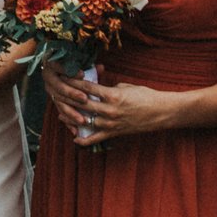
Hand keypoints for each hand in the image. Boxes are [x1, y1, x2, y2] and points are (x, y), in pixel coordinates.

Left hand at [47, 68, 165, 147]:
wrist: (160, 112)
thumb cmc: (145, 95)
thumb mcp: (125, 86)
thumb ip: (108, 86)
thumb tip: (96, 85)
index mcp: (112, 95)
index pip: (86, 87)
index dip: (73, 81)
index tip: (63, 77)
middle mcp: (109, 110)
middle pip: (81, 103)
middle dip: (67, 98)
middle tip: (56, 93)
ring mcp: (110, 123)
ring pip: (85, 121)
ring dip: (71, 117)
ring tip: (60, 113)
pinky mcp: (114, 133)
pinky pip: (95, 138)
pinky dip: (84, 140)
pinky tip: (74, 138)